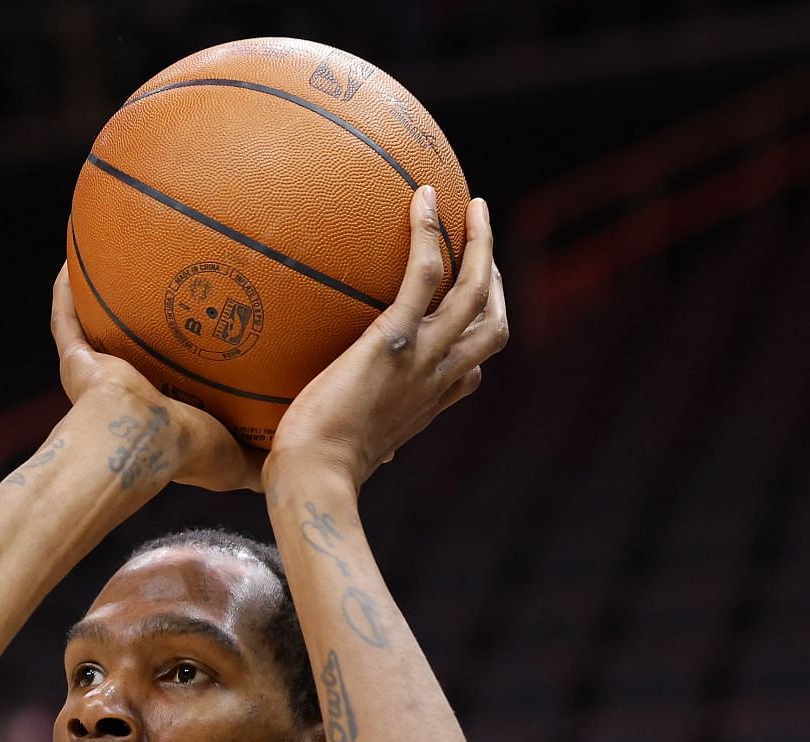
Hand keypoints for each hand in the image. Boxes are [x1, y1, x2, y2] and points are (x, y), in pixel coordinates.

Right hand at [49, 265, 263, 492]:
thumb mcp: (239, 458)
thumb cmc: (190, 453)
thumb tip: (292, 456)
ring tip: (109, 259)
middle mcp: (126, 392)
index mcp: (159, 412)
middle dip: (142, 321)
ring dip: (96, 300)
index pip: (170, 380)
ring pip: (94, 329)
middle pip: (132, 349)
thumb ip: (261, 458)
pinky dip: (66, 291)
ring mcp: (97, 376)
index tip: (200, 325)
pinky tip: (74, 256)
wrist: (145, 444)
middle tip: (161, 283)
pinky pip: (65, 318)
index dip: (179, 356)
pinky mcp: (76, 362)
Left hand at [266, 188, 507, 491]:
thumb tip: (317, 434)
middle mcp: (437, 379)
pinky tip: (423, 197)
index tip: (467, 316)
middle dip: (496, 282)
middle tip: (482, 245)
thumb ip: (338, 436)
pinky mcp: (395, 339)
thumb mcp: (339, 453)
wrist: (314, 476)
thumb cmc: (313, 474)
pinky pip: (425, 274)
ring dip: (482, 245)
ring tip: (474, 206)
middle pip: (493, 326)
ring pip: (476, 291)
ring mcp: (423, 358)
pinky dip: (430, 232)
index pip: (469, 373)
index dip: (476, 341)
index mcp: (425, 406)